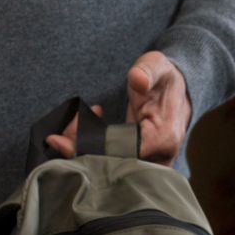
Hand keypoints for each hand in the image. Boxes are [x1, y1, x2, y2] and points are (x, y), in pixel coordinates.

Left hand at [43, 51, 190, 164]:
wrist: (177, 89)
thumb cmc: (164, 77)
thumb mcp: (157, 65)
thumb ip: (147, 71)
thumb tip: (137, 80)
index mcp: (163, 138)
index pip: (121, 154)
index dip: (91, 148)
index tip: (62, 141)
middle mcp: (158, 158)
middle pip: (112, 167)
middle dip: (81, 151)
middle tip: (56, 136)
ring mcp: (149, 164)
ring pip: (109, 168)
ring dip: (83, 150)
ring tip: (70, 125)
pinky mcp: (138, 162)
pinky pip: (110, 163)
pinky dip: (90, 149)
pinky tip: (83, 125)